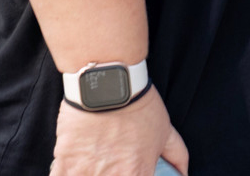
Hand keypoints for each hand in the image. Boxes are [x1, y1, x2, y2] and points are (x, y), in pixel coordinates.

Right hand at [49, 87, 188, 175]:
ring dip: (89, 175)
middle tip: (108, 169)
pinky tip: (73, 169)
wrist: (110, 83)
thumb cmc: (139, 104)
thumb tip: (184, 172)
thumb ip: (176, 154)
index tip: (127, 175)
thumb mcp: (165, 129)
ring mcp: (87, 172)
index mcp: (139, 174)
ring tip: (92, 167)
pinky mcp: (65, 163)